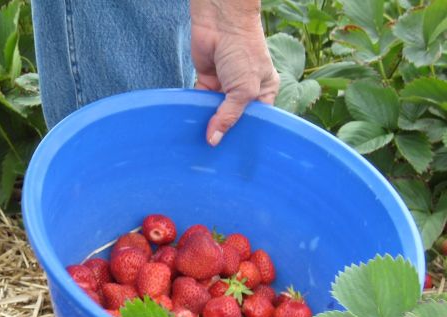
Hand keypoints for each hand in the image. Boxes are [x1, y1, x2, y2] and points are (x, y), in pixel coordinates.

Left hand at [190, 1, 279, 145]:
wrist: (221, 22)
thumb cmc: (244, 50)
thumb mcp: (244, 88)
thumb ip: (229, 116)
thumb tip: (214, 141)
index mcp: (265, 92)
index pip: (257, 121)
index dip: (247, 137)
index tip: (236, 156)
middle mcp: (246, 92)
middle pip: (234, 120)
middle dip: (225, 134)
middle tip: (216, 157)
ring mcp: (225, 88)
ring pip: (215, 113)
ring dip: (208, 125)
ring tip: (200, 146)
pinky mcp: (206, 82)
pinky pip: (200, 104)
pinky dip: (195, 113)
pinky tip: (190, 127)